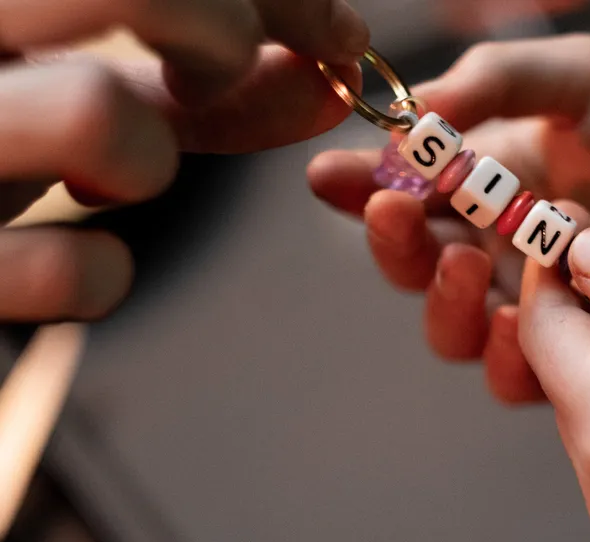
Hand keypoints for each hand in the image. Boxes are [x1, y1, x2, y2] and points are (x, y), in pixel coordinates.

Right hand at [0, 0, 367, 321]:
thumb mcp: (79, 76)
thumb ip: (201, 77)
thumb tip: (327, 73)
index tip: (336, 35)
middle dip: (221, 40)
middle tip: (207, 76)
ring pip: (104, 120)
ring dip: (147, 157)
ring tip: (107, 169)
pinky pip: (71, 271)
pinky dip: (98, 276)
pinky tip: (70, 264)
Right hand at [308, 34, 589, 402]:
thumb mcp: (571, 76)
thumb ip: (496, 84)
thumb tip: (418, 110)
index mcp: (482, 193)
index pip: (404, 202)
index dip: (360, 194)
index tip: (330, 176)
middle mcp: (499, 257)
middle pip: (421, 284)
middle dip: (403, 257)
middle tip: (414, 221)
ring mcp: (544, 307)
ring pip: (467, 341)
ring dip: (459, 313)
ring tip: (480, 271)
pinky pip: (545, 375)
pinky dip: (544, 349)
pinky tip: (566, 302)